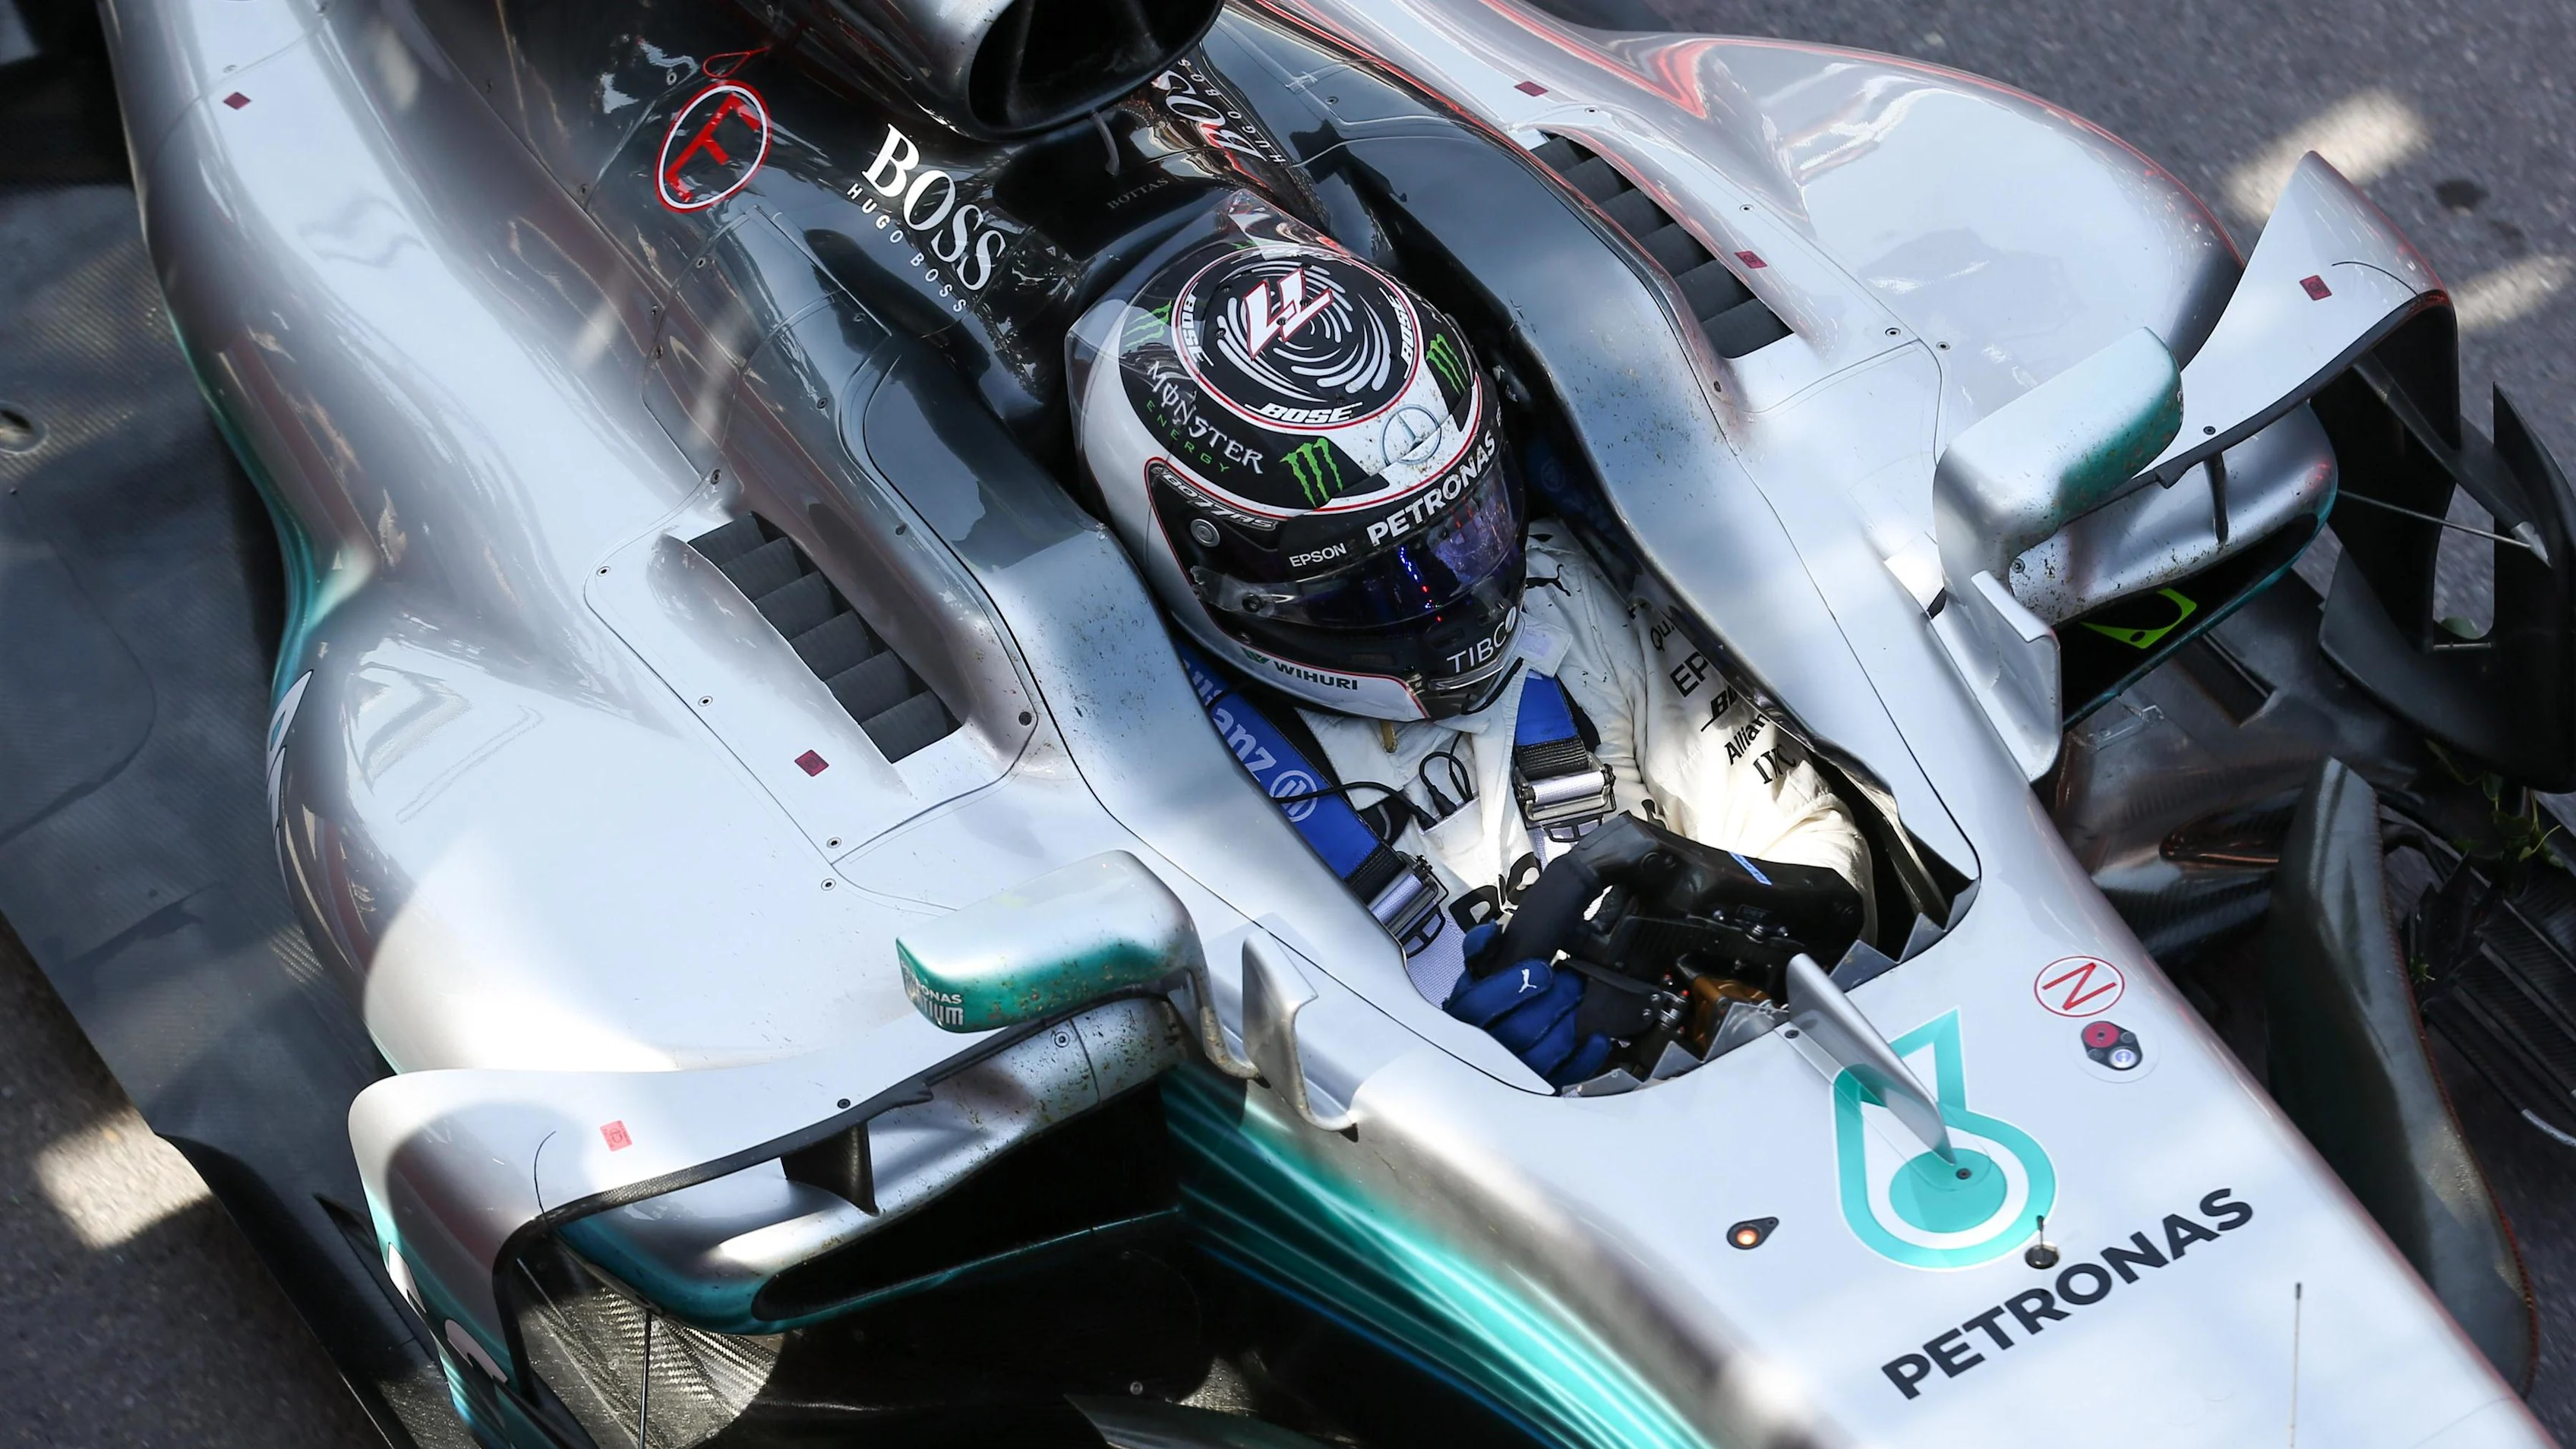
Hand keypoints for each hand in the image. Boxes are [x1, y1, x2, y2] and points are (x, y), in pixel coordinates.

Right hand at [1443, 945, 1612, 1086]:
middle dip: (1553, 1000)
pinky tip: (1597, 1037)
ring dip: (1569, 1022)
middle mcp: (1486, 1051)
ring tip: (1580, 998)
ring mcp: (1514, 1074)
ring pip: (1544, 1054)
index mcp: (1464, 1020)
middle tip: (1571, 979)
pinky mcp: (1540, 1087)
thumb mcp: (1472, 980)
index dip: (1513, 985)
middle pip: (1520, 1030)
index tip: (1542, 969)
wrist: (1483, 1050)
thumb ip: (1478, 952)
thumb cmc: (1481, 1012)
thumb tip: (1491, 932)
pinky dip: (1586, 1057)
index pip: (1481, 1005)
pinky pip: (1566, 1076)